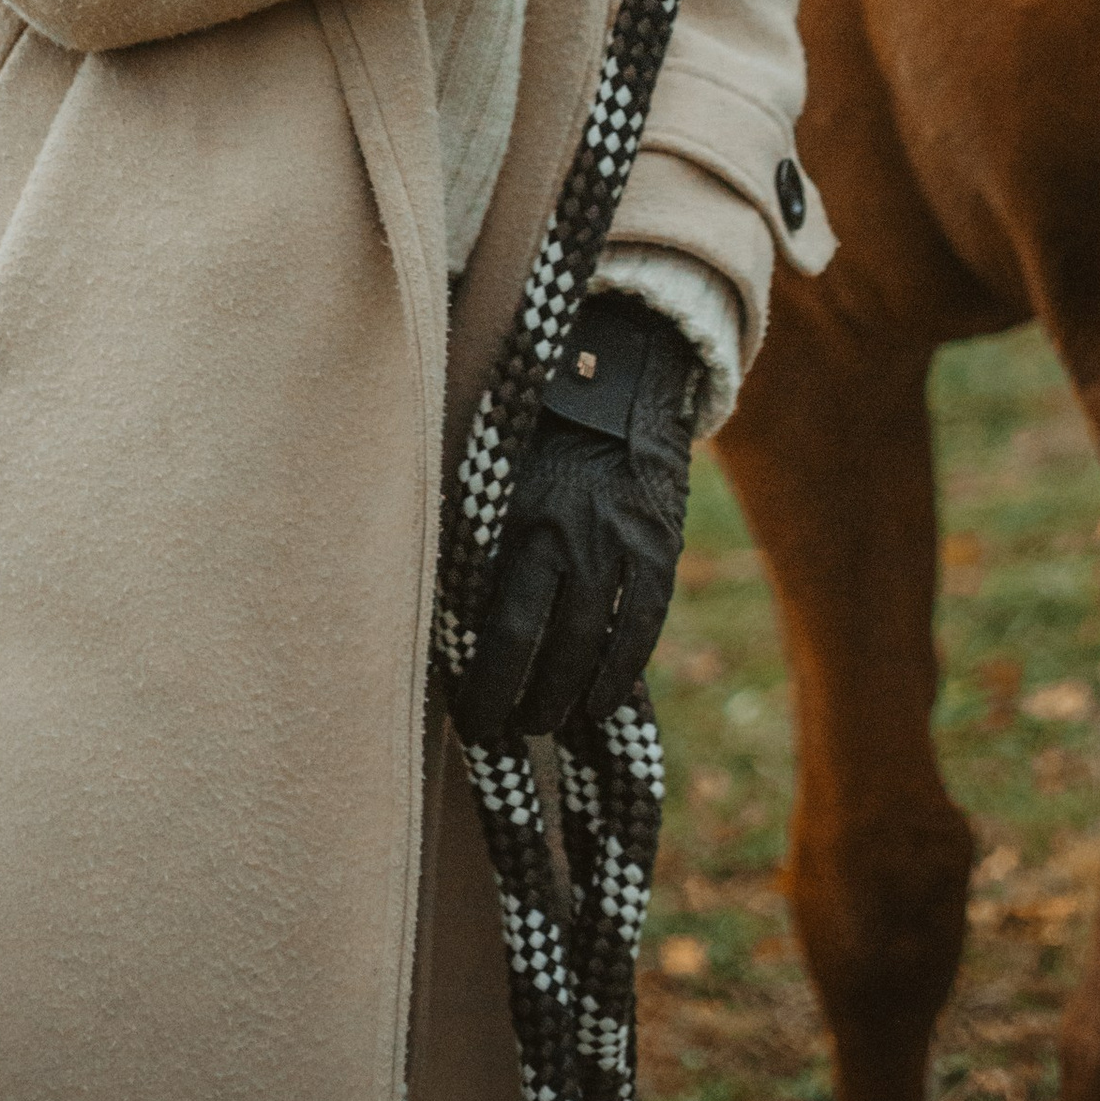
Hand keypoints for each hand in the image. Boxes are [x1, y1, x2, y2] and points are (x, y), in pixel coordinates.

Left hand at [446, 295, 697, 745]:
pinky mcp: (659, 547)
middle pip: (548, 651)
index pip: (502, 633)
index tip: (470, 721)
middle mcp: (573, 538)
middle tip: (505, 730)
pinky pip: (642, 629)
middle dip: (523, 703)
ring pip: (594, 649)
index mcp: (519, 520)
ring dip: (568, 699)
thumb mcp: (488, 471)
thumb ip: (471, 536)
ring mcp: (622, 545)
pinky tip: (599, 703)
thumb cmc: (527, 425)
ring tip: (545, 721)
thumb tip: (439, 614)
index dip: (485, 690)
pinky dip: (621, 675)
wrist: (614, 371)